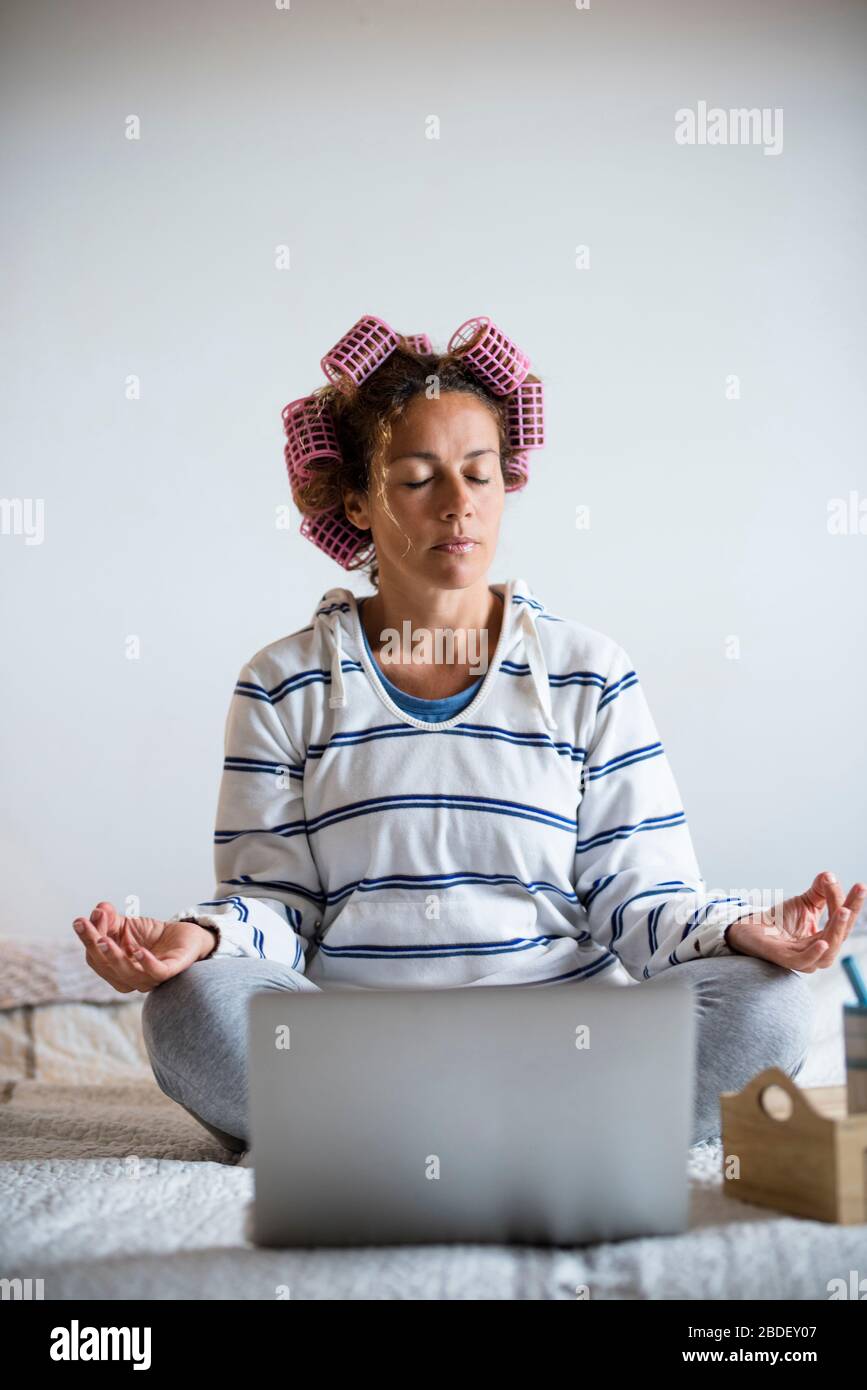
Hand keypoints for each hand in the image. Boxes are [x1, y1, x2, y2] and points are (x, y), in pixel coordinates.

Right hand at [72, 901, 213, 993]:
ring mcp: (150, 978)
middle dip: (94, 946)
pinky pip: (157, 972)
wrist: (185, 935)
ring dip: (114, 957)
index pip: (96, 959)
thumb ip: (110, 919)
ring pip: (128, 974)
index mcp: (116, 970)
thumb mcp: (126, 924)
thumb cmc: (152, 935)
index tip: (80, 921)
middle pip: (107, 966)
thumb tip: (98, 910)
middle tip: (85, 926)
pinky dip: (147, 963)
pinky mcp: (171, 971)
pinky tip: (138, 951)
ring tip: (104, 940)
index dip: (88, 940)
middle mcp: (131, 978)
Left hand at [726, 871, 865, 972]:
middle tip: (850, 900)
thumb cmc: (779, 920)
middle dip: (847, 917)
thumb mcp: (804, 903)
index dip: (853, 904)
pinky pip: (803, 961)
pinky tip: (823, 942)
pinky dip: (814, 953)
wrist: (750, 929)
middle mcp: (819, 952)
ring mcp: (803, 958)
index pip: (844, 921)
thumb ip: (820, 892)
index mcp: (827, 939)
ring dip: (837, 930)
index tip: (860, 886)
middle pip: (839, 935)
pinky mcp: (784, 960)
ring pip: (827, 950)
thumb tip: (829, 875)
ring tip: (842, 911)